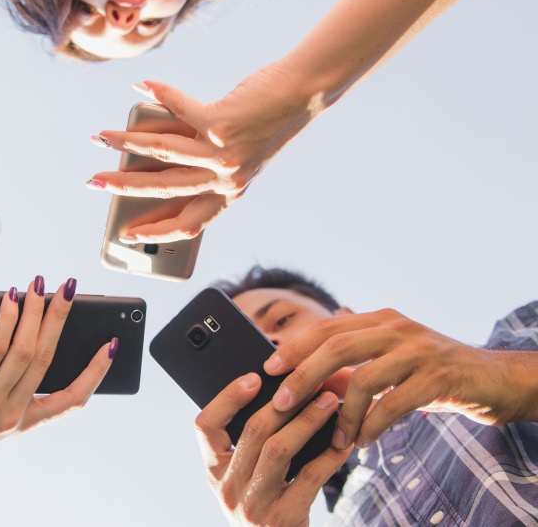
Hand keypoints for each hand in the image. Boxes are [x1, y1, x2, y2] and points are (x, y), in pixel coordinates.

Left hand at [0, 276, 115, 471]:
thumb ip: (7, 383)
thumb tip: (23, 327)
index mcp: (22, 424)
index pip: (72, 401)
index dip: (96, 372)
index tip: (111, 345)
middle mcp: (11, 416)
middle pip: (48, 358)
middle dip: (62, 318)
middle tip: (69, 288)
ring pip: (25, 349)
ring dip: (35, 311)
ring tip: (38, 285)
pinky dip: (6, 318)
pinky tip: (9, 299)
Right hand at [87, 63, 315, 242]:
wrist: (300, 95)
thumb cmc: (264, 125)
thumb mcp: (234, 157)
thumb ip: (199, 162)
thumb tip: (146, 151)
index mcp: (228, 194)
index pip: (188, 225)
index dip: (156, 232)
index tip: (129, 235)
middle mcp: (226, 179)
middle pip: (164, 189)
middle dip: (124, 188)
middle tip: (96, 182)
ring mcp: (223, 154)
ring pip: (163, 153)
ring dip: (127, 143)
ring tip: (103, 137)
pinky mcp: (222, 124)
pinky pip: (179, 111)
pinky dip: (159, 95)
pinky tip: (141, 87)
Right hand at [196, 373, 351, 526]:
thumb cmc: (265, 506)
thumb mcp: (245, 479)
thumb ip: (251, 445)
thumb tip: (281, 393)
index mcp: (214, 471)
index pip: (205, 425)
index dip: (228, 398)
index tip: (255, 377)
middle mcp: (227, 488)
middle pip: (252, 431)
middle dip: (285, 402)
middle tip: (312, 382)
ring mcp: (252, 505)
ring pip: (279, 449)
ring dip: (307, 421)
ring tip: (329, 403)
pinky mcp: (281, 518)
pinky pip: (309, 477)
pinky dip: (329, 455)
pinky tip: (342, 441)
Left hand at [265, 308, 523, 449]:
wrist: (492, 378)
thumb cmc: (431, 371)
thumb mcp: (389, 359)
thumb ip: (352, 364)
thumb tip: (305, 378)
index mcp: (380, 319)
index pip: (327, 327)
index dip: (295, 347)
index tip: (268, 368)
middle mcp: (396, 328)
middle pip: (336, 347)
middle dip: (303, 376)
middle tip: (282, 403)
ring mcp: (419, 350)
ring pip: (363, 378)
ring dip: (342, 414)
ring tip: (334, 438)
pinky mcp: (438, 377)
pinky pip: (393, 403)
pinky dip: (372, 425)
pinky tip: (362, 440)